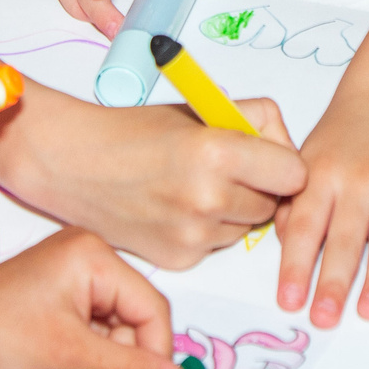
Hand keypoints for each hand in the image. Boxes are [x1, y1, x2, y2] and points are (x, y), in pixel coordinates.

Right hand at [0, 85, 306, 269]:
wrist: (74, 164)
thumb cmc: (133, 132)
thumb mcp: (200, 108)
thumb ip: (253, 120)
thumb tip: (286, 148)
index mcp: (218, 151)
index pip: (294, 174)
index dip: (284, 165)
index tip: (270, 159)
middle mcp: (209, 198)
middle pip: (272, 205)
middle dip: (259, 188)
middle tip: (227, 170)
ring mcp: (193, 235)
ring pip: (245, 228)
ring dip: (233, 211)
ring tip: (194, 187)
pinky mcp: (179, 260)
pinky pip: (216, 246)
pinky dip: (207, 231)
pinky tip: (175, 209)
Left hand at [0, 228, 185, 368]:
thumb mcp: (70, 360)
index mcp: (94, 254)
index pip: (152, 307)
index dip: (156, 354)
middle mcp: (88, 253)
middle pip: (135, 315)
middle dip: (125, 357)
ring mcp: (72, 270)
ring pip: (116, 324)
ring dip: (104, 357)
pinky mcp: (59, 289)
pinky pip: (94, 323)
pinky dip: (87, 351)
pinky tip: (61, 364)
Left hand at [273, 84, 368, 328]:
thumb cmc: (339, 140)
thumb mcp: (305, 162)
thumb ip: (294, 207)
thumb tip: (288, 251)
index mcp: (320, 175)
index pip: (306, 227)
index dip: (296, 265)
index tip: (289, 301)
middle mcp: (357, 182)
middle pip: (346, 239)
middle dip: (334, 282)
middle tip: (324, 318)